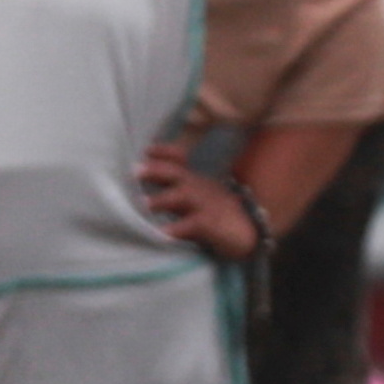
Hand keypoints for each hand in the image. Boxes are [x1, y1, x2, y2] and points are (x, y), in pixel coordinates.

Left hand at [135, 140, 264, 262]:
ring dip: (163, 199)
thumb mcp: (197, 198)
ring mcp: (206, 204)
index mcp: (194, 180)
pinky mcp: (211, 223)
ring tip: (145, 204)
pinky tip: (163, 233)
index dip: (164, 152)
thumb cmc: (216, 215)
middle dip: (157, 170)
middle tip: (136, 172)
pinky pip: (193, 224)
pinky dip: (178, 228)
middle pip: (177, 173)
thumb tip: (142, 193)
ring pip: (184, 196)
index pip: (179, 160)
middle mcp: (198, 187)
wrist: (248, 232)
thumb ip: (174, 193)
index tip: (147, 150)